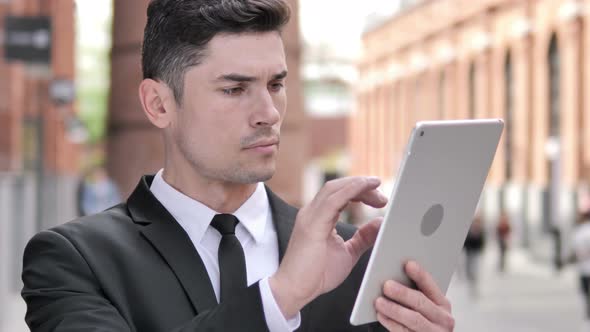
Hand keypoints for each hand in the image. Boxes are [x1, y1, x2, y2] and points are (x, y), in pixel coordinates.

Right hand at [269, 176, 386, 317]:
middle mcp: (312, 212)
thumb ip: (363, 237)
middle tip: (382, 197)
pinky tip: (364, 187)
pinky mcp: (312, 224)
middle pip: (338, 187)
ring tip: (376, 186)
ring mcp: (310, 216)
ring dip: (358, 185)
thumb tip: (379, 223)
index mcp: (319, 217)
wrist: (295, 290)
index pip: (340, 194)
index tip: (379, 199)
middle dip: (362, 186)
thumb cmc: (317, 274)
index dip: (360, 191)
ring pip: (334, 188)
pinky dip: (350, 190)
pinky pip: (333, 200)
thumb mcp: (348, 253)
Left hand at [375, 261, 454, 330]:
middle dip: (403, 293)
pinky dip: (390, 322)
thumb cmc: (422, 322)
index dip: (420, 275)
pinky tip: (381, 315)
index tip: (408, 264)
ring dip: (394, 309)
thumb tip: (394, 276)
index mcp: (442, 304)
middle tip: (387, 285)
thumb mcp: (426, 308)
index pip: (431, 286)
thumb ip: (415, 294)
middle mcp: (442, 319)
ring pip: (413, 319)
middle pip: (421, 302)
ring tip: (379, 301)